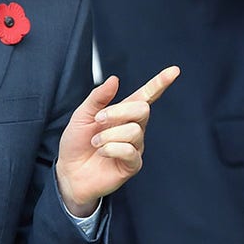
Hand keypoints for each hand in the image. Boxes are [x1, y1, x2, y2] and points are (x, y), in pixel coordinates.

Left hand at [56, 66, 180, 215]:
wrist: (69, 172)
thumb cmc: (76, 143)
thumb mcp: (82, 115)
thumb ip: (98, 97)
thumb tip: (115, 79)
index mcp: (123, 113)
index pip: (146, 95)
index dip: (160, 83)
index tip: (174, 71)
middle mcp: (133, 128)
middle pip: (142, 109)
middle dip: (118, 112)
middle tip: (98, 120)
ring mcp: (135, 146)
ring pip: (134, 131)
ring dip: (109, 135)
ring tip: (96, 142)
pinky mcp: (133, 164)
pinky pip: (130, 151)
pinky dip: (112, 149)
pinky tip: (103, 153)